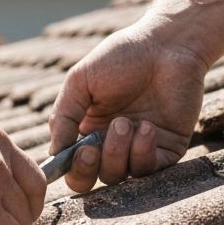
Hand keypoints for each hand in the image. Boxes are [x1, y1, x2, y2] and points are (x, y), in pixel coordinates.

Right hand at [49, 21, 207, 192]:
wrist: (167, 45)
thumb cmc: (121, 58)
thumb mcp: (81, 81)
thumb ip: (64, 117)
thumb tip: (54, 153)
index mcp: (89, 130)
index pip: (74, 167)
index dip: (73, 168)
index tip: (78, 151)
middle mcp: (113, 144)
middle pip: (95, 179)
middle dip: (90, 169)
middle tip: (93, 147)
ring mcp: (141, 148)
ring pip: (121, 176)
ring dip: (118, 154)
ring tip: (126, 123)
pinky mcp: (168, 149)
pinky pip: (151, 168)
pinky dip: (144, 152)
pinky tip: (146, 127)